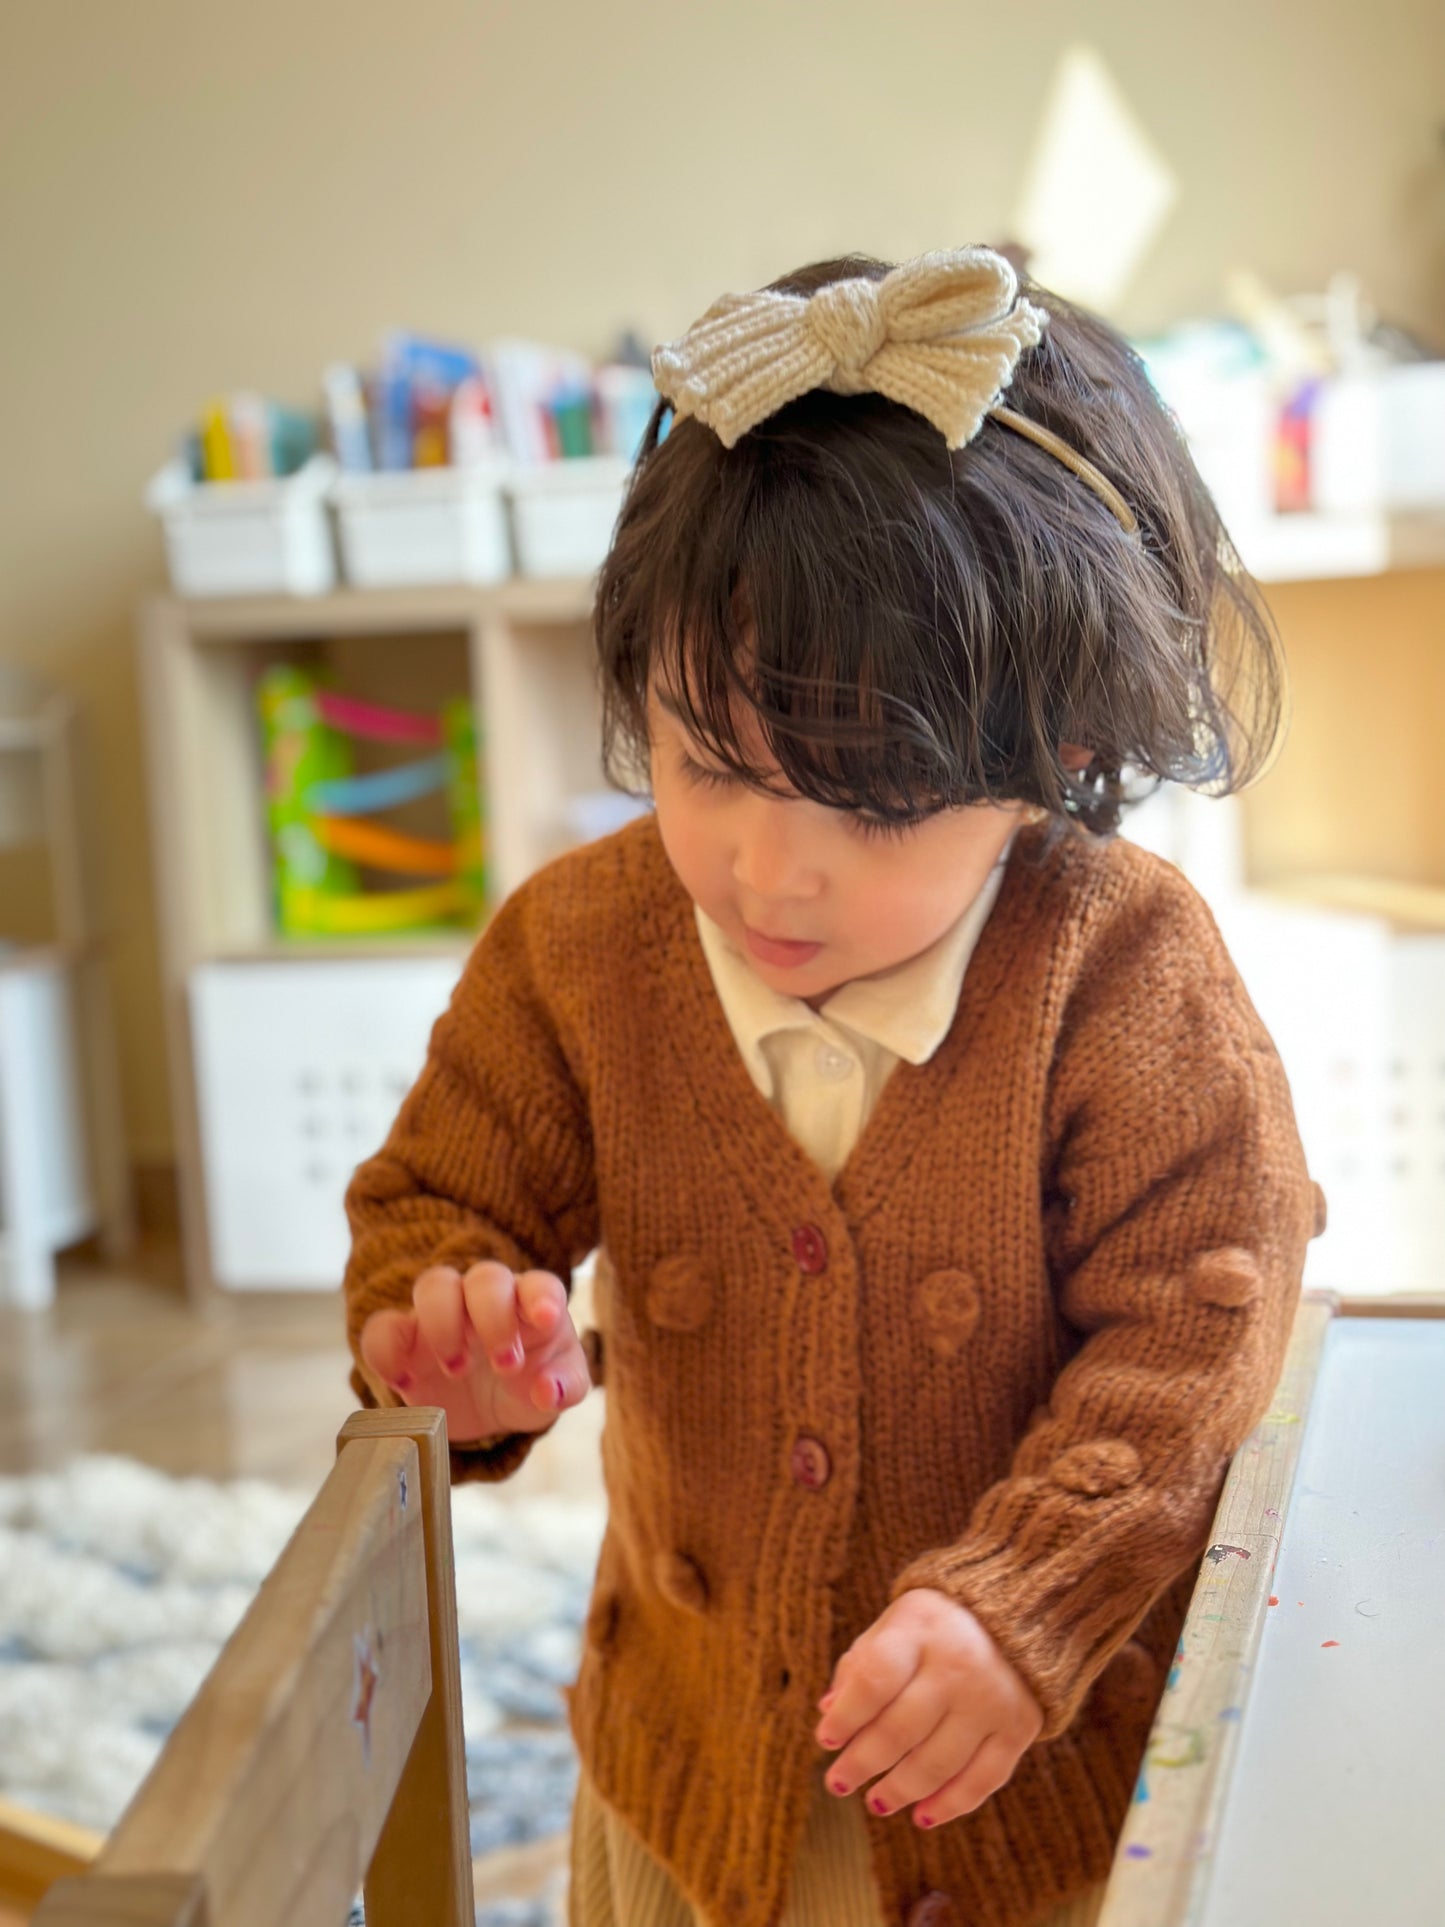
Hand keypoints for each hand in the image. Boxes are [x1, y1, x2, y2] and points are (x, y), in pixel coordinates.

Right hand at [359, 1261, 591, 1444]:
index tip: (546, 1320)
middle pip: (485, 1277)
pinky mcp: (405, 1340)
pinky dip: (386, 1351)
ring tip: (457, 1369)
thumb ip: (565, 1386)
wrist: (489, 1410)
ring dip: (443, 1323)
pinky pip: (382, 1327)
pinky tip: (404, 1383)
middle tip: (504, 1367)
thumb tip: (548, 1391)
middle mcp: (486, 1299)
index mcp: (531, 1305)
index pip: (540, 1284)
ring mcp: (443, 1314)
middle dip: (493, 1316)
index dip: (541, 1296)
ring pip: (433, 1285)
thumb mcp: (560, 1390)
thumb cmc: (530, 1384)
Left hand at [814, 1589, 1042, 1828]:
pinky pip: (981, 1780)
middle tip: (837, 1783)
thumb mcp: (894, 1626)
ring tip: (875, 1802)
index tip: (825, 1740)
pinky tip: (921, 1816)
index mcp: (919, 1630)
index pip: (874, 1681)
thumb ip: (860, 1665)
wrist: (1014, 1618)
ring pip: (938, 1762)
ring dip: (900, 1791)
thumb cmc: (934, 1629)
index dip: (846, 1716)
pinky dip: (949, 1805)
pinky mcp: (1018, 1728)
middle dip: (862, 1763)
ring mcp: (991, 1700)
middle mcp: (958, 1665)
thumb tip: (828, 1712)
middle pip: (900, 1729)